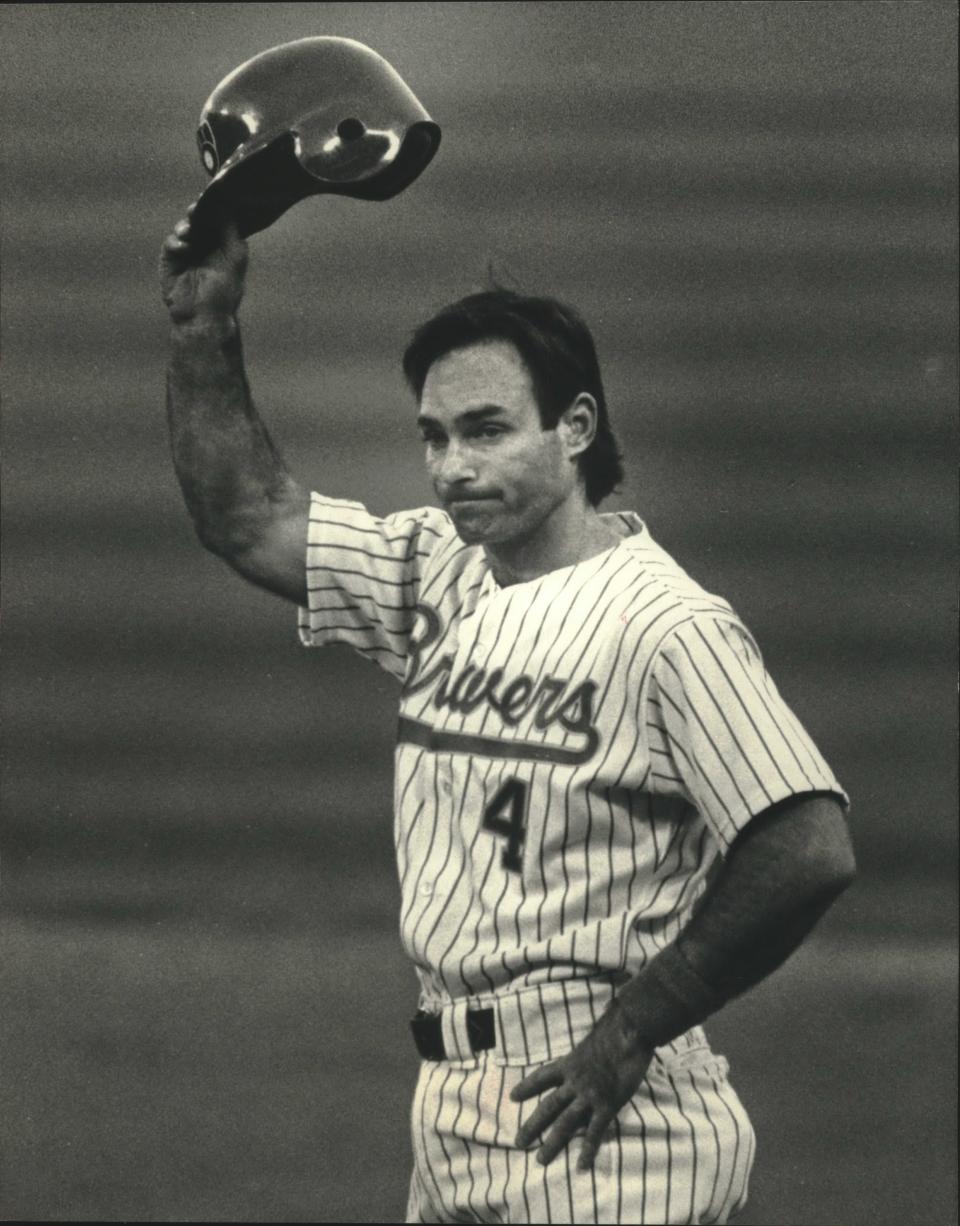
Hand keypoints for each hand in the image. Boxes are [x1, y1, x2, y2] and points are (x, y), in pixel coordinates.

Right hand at [159, 205, 247, 323]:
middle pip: (198, 218)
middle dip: (197, 212)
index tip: (213, 199)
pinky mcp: (171, 259)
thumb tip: (225, 204)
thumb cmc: (225, 290)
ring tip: (190, 233)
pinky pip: (171, 242)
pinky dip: (177, 242)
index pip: (217, 217)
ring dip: (186, 227)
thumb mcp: (235, 257)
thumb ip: (231, 230)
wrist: (204, 315)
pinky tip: (184, 248)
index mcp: (222, 242)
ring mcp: (187, 250)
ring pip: (184, 227)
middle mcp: (205, 244)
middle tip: (197, 210)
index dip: (214, 208)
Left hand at [510, 1000, 653, 1170]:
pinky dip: (587, 1149)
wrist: (629, 1033)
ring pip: (565, 1123)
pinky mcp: (607, 1105)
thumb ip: (583, 1055)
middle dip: (532, 1125)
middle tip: (519, 1142)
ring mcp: (589, 1095)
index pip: (542, 1077)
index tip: (513, 1096)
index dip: (527, 1086)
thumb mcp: (590, 1042)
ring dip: (553, 1142)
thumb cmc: (613, 1032)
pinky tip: (581, 1164)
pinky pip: (594, 1131)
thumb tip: (584, 1055)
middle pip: (548, 1106)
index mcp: (569, 1064)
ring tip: (541, 1159)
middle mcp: (574, 1081)